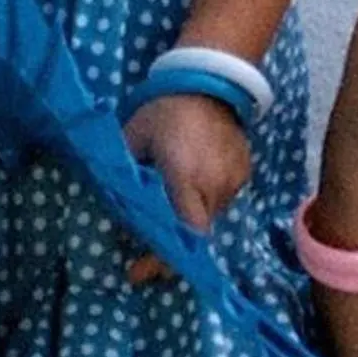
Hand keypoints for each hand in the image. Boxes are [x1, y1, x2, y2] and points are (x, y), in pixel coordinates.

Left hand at [123, 91, 251, 282]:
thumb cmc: (163, 111)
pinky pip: (222, 199)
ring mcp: (232, 180)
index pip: (182, 231)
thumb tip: (114, 211)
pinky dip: (205, 200)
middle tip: (148, 251)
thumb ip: (125, 176)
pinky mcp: (244, 173)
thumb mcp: (133, 140)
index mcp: (183, 175)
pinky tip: (193, 180)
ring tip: (173, 202)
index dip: (162, 259)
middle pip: (196, 231)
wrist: (209, 83)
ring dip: (190, 218)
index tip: (138, 273)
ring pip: (210, 217)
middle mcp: (213, 183)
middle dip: (173, 244)